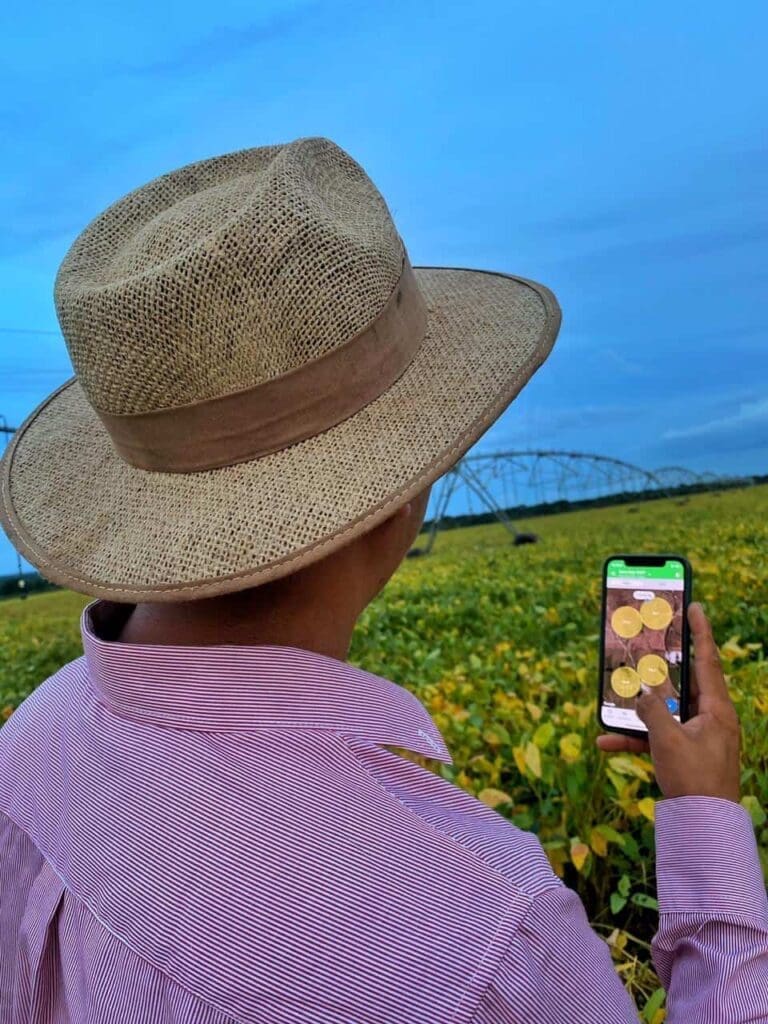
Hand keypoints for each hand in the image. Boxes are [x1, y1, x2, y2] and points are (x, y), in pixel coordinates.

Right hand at [596, 602, 740, 802]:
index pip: (707, 660)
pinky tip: (606, 741)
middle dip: (661, 668)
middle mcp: (710, 718)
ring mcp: (697, 736)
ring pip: (665, 711)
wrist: (703, 827)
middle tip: (649, 642)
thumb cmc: (694, 780)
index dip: (700, 631)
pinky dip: (635, 738)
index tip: (694, 606)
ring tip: (616, 696)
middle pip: (683, 682)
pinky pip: (657, 737)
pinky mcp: (684, 754)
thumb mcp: (667, 740)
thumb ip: (651, 710)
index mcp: (716, 709)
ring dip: (638, 710)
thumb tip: (642, 694)